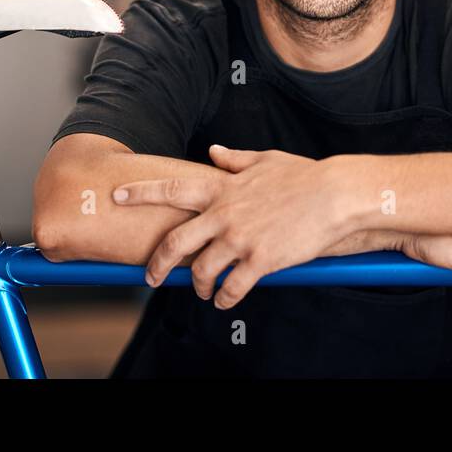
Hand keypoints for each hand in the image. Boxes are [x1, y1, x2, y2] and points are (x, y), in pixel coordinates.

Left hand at [112, 145, 350, 307]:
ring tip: (201, 292)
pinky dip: (223, 298)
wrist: (335, 195)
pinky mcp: (260, 262)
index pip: (171, 190)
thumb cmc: (304, 175)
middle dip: (156, 264)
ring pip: (201, 271)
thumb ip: (235, 159)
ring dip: (196, 286)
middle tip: (149, 277)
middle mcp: (225, 215)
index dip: (140, 194)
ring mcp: (240, 240)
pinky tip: (224, 300)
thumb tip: (214, 151)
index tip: (115, 196)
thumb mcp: (266, 160)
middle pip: (175, 243)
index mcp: (223, 188)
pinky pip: (231, 288)